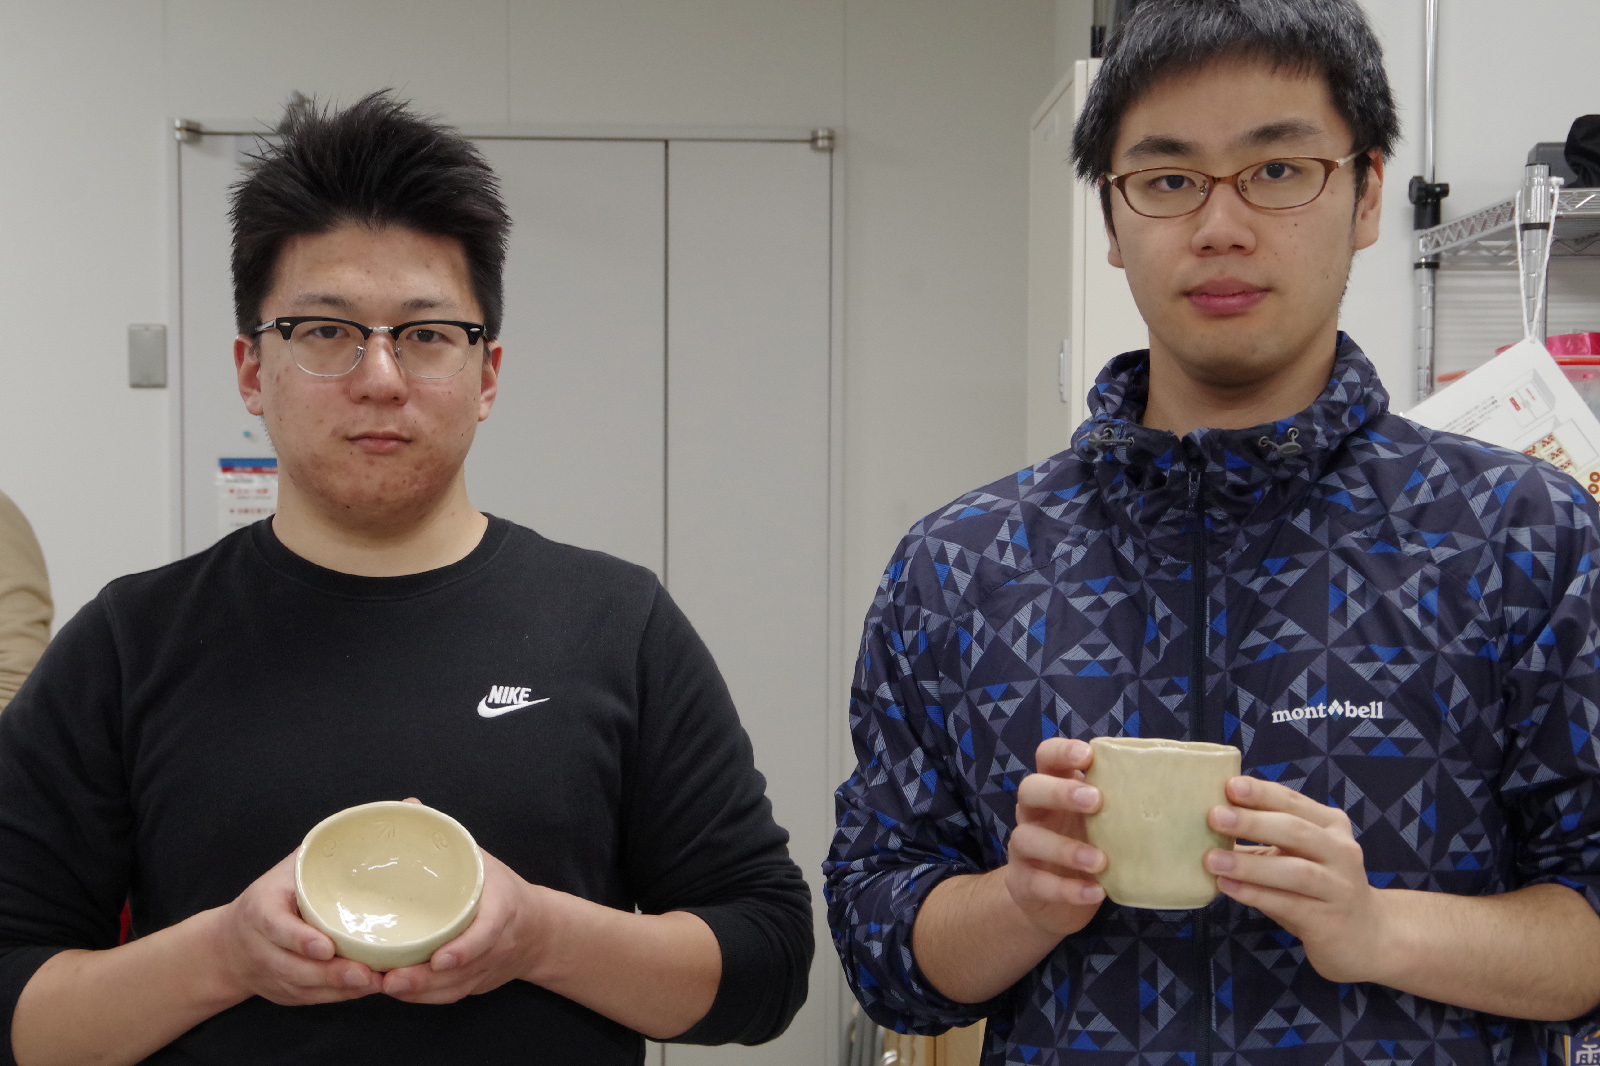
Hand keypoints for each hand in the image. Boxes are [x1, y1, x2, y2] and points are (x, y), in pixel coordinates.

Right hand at [213, 851, 382, 1004]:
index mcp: (259, 912)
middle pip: (294, 968)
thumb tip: (366, 826)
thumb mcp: (285, 872)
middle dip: (330, 974)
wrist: (228, 944)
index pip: (277, 929)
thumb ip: (316, 854)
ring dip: (339, 988)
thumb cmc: (270, 897)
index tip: (326, 947)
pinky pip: (311, 999)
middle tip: (365, 973)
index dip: (300, 940)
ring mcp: (270, 976)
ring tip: (372, 983)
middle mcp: (261, 948)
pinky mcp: (283, 993)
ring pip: (305, 987)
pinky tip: (364, 989)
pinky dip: (337, 997)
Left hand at [380, 845, 543, 1003]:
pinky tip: (397, 991)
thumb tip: (410, 809)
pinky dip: (423, 997)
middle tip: (389, 979)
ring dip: (419, 991)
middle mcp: (498, 945)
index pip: (488, 932)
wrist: (539, 930)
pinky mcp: (477, 984)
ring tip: (384, 985)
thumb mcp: (484, 861)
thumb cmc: (503, 890)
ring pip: (453, 988)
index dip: (464, 948)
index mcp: (503, 909)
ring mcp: (487, 968)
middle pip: (462, 970)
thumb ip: (450, 843)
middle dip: (425, 979)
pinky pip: (451, 995)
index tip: (438, 959)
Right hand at [1004, 738, 1106, 935]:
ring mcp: (1023, 849)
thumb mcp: (1105, 824)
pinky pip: (1036, 882)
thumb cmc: (1090, 850)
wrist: (1056, 907)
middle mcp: (1034, 814)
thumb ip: (1125, 805)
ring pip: (1026, 838)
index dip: (1061, 751)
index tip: (1088, 756)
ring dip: (1064, 848)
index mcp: (1054, 789)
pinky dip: (1066, 888)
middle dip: (1060, 792)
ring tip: (1100, 861)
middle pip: (1029, 789)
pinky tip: (1095, 892)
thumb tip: (1182, 788)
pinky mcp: (1022, 883)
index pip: (1046, 757)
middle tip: (1096, 801)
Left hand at [1205, 776, 1388, 983]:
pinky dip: (1255, 894)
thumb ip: (1267, 837)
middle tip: (1214, 817)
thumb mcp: (1299, 854)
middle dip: (1253, 822)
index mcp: (1331, 825)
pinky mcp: (1330, 921)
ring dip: (1250, 864)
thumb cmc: (1319, 887)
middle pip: (1296, 831)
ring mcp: (1340, 887)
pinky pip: (1289, 904)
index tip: (1229, 786)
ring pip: (1294, 871)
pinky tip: (1227, 887)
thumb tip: (1212, 820)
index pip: (1293, 802)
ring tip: (1211, 859)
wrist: (1367, 937)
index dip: (1261, 793)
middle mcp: (1341, 851)